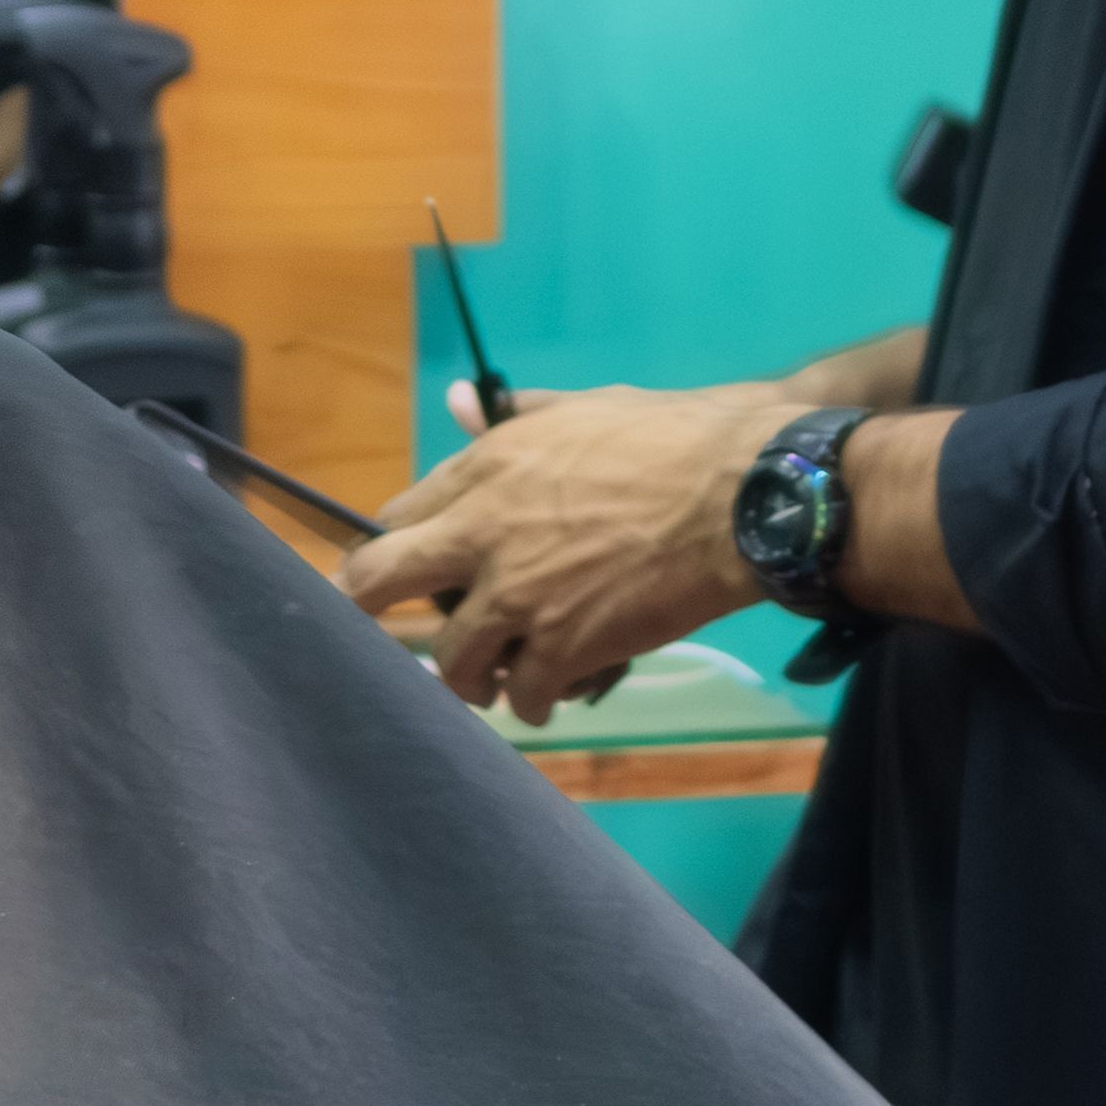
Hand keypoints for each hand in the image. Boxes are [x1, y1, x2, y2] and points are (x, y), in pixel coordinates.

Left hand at [334, 380, 784, 724]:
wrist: (739, 493)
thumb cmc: (670, 438)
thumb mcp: (581, 408)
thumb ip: (512, 414)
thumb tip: (461, 401)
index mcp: (484, 469)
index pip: (396, 518)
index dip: (391, 551)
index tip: (401, 575)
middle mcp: (481, 533)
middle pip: (378, 582)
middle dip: (366, 614)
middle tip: (380, 640)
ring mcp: (517, 596)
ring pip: (450, 659)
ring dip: (467, 677)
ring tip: (490, 683)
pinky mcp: (561, 647)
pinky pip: (524, 695)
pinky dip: (535, 703)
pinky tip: (548, 699)